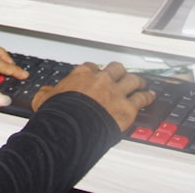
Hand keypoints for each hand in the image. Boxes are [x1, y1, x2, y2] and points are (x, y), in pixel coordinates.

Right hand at [31, 61, 154, 130]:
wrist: (70, 128)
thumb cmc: (59, 115)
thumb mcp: (44, 99)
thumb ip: (47, 93)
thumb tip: (45, 93)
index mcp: (82, 74)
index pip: (92, 66)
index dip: (96, 71)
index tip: (97, 75)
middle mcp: (101, 79)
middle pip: (116, 68)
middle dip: (119, 72)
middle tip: (122, 75)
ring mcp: (116, 92)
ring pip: (132, 80)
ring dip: (138, 81)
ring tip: (142, 82)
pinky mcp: (127, 107)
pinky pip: (141, 98)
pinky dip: (147, 97)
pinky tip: (150, 96)